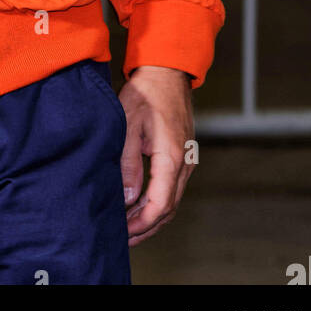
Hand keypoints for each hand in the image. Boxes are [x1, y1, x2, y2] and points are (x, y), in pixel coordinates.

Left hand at [119, 64, 194, 247]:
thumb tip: (128, 197)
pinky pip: (172, 188)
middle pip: (168, 209)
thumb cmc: (146, 92)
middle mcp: (184, 163)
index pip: (160, 204)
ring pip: (172, 201)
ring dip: (151, 217)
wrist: (167, 71)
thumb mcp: (127, 124)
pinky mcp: (183, 156)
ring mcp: (186, 160)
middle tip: (123, 239)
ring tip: (128, 228)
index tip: (123, 232)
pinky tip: (138, 205)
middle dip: (146, 227)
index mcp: (171, 157)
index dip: (141, 223)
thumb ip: (127, 163)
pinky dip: (156, 202)